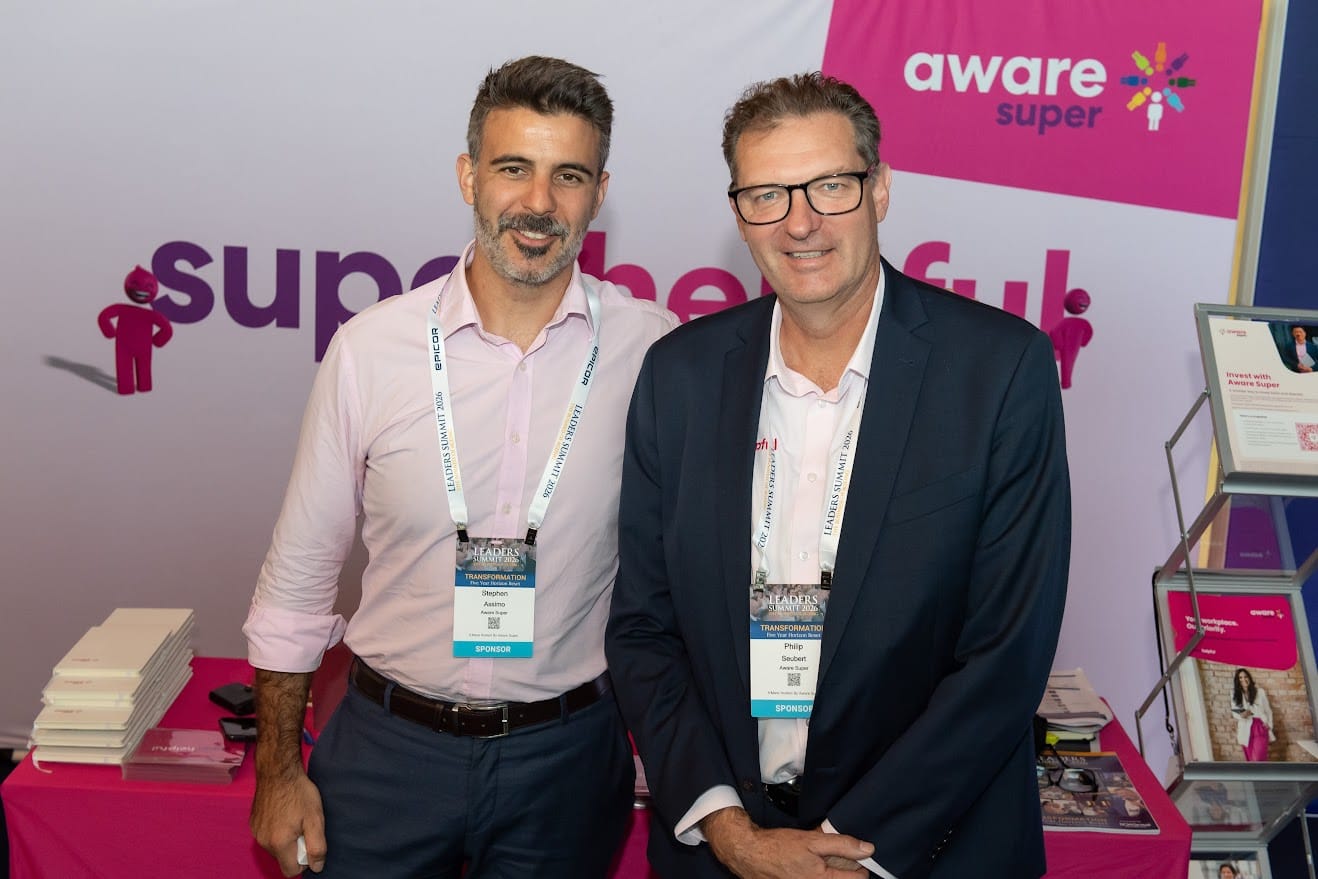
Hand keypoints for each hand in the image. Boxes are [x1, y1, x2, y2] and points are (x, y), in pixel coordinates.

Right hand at [251, 771, 326, 874]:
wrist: (278, 770)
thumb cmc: (299, 792)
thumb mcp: (315, 818)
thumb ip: (317, 846)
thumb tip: (317, 867)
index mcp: (279, 843)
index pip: (291, 871)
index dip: (304, 862)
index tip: (310, 843)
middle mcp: (263, 841)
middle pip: (283, 859)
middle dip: (296, 848)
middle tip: (304, 826)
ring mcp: (256, 832)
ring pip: (275, 847)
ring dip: (286, 839)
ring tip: (295, 817)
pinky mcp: (253, 823)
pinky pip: (267, 836)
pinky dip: (277, 830)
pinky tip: (284, 813)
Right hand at [702, 807, 873, 878]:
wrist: (749, 854)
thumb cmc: (778, 847)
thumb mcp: (813, 840)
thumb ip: (842, 845)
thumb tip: (868, 849)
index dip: (861, 865)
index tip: (857, 856)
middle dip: (844, 870)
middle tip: (835, 857)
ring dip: (828, 872)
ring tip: (819, 861)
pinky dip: (815, 875)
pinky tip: (806, 866)